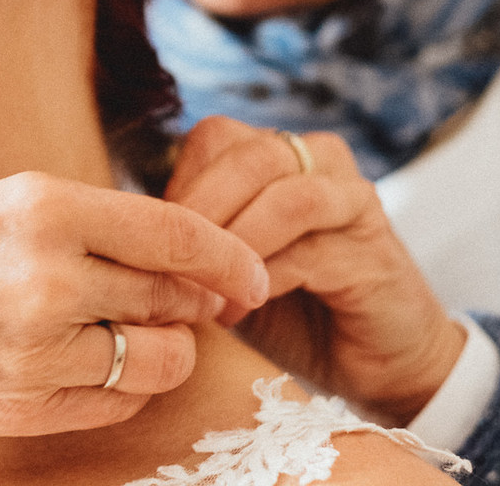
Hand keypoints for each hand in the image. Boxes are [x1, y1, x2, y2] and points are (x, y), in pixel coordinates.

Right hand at [0, 171, 268, 433]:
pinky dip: (122, 385)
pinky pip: (112, 404)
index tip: (250, 268)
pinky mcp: (14, 408)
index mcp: (40, 208)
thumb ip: (83, 226)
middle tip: (190, 293)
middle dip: (193, 297)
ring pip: (154, 359)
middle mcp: (46, 281)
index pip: (176, 234)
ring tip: (132, 327)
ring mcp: (31, 354)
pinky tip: (94, 361)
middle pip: (171, 297)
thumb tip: (174, 254)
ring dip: (160, 345)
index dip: (228, 255)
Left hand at [165, 116, 464, 424]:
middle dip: (200, 211)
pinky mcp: (375, 246)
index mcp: (277, 152)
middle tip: (168, 266)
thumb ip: (189, 236)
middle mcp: (319, 159)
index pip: (213, 138)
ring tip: (205, 291)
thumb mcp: (225, 266)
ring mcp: (352, 197)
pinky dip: (265, 278)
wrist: (374, 362)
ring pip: (283, 194)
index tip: (149, 244)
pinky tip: (238, 310)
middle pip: (248, 155)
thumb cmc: (290, 310)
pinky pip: (312, 247)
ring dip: (235, 243)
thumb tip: (123, 234)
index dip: (178, 187)